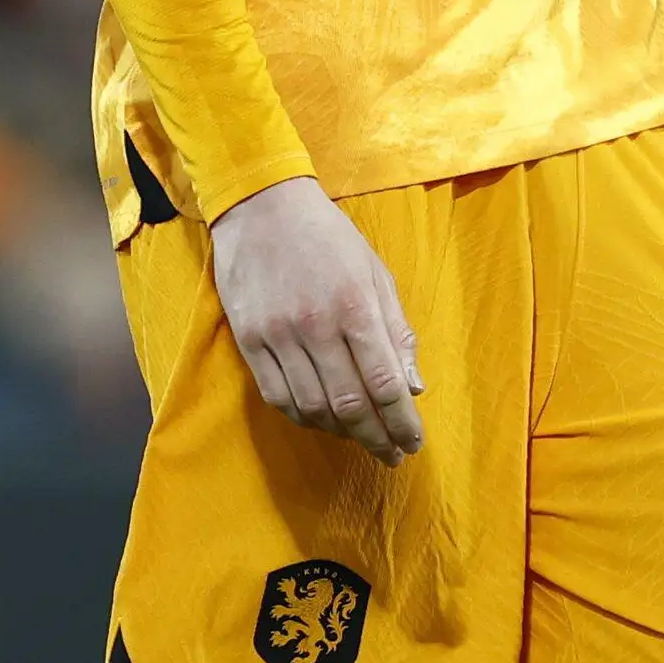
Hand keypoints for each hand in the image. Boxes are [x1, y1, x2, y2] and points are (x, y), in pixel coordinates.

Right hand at [209, 177, 425, 464]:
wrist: (261, 207)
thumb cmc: (328, 237)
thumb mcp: (375, 271)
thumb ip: (396, 330)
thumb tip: (414, 387)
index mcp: (355, 305)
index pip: (384, 381)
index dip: (402, 421)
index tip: (413, 441)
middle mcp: (316, 325)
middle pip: (351, 403)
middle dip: (377, 437)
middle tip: (392, 454)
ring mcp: (278, 335)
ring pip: (314, 407)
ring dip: (342, 433)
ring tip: (361, 438)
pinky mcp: (249, 341)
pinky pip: (278, 397)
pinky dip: (304, 417)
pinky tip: (323, 420)